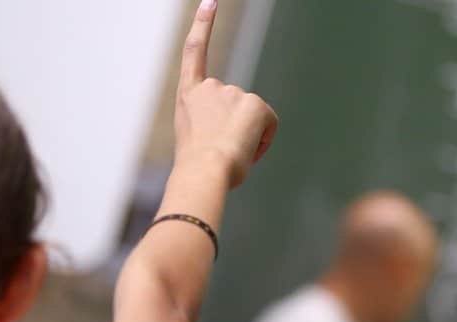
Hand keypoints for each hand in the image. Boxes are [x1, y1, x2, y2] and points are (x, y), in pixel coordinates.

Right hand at [174, 0, 278, 187]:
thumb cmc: (197, 169)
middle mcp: (210, 87)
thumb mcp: (197, 143)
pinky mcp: (255, 103)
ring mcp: (233, 91)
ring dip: (247, 137)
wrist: (204, 169)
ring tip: (231, 154)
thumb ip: (211, 128)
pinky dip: (263, 141)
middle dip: (235, 129)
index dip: (203, 25)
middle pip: (233, 106)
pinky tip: (247, 149)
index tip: (211, 2)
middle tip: (223, 152)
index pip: (195, 52)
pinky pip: (268, 125)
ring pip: (251, 118)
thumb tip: (232, 137)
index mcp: (189, 95)